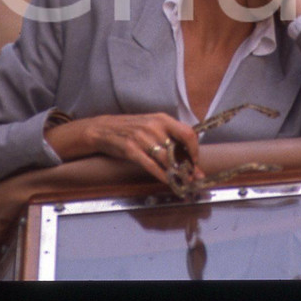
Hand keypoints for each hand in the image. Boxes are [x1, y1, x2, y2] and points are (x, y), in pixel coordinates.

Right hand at [51, 112, 203, 185]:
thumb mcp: (152, 125)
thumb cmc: (131, 128)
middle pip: (179, 149)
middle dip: (189, 166)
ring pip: (166, 160)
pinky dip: (162, 175)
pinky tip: (168, 181)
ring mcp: (142, 138)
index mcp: (162, 119)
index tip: (196, 161)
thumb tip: (188, 153)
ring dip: (177, 173)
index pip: (188, 133)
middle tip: (194, 177)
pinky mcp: (131, 150)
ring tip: (183, 181)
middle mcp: (154, 127)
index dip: (195, 150)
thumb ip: (169, 135)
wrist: (104, 129)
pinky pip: (151, 166)